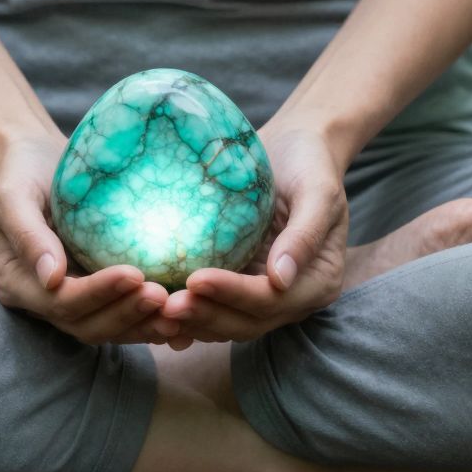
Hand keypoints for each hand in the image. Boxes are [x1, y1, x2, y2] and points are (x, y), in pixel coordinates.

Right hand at [0, 129, 177, 345]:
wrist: (34, 162)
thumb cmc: (22, 172)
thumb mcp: (14, 195)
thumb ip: (28, 236)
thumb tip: (52, 278)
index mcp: (17, 283)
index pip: (61, 300)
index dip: (97, 293)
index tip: (134, 274)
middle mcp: (43, 301)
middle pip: (87, 324)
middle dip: (127, 314)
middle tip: (164, 296)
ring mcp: (71, 301)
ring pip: (109, 328)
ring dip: (144, 325)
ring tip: (179, 313)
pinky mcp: (96, 295)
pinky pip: (123, 317)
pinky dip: (150, 321)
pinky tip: (185, 322)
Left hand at [155, 120, 350, 348]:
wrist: (297, 149)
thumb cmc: (310, 163)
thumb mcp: (318, 191)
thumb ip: (304, 235)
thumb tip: (281, 280)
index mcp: (318, 282)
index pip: (272, 300)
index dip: (234, 295)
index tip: (196, 279)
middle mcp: (292, 298)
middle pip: (246, 322)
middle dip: (206, 316)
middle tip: (167, 305)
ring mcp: (264, 295)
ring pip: (226, 323)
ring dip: (192, 321)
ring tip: (155, 309)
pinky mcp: (240, 284)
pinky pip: (212, 306)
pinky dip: (188, 312)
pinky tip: (154, 308)